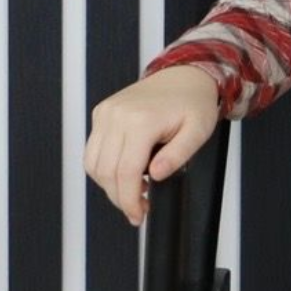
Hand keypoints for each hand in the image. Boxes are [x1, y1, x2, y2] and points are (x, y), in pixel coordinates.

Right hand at [84, 66, 222, 225]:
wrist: (183, 76)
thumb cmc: (193, 104)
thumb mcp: (198, 132)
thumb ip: (178, 155)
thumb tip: (155, 176)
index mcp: (141, 120)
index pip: (125, 172)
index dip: (129, 200)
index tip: (138, 215)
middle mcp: (117, 115)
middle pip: (106, 171)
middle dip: (119, 198)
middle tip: (138, 210)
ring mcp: (106, 113)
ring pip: (93, 163)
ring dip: (109, 185)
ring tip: (134, 192)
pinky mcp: (101, 113)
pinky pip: (93, 150)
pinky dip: (104, 168)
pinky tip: (125, 174)